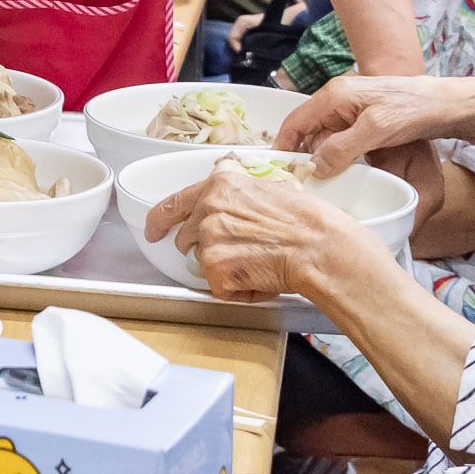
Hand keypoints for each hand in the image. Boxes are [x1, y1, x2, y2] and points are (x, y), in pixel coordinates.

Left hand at [143, 159, 350, 301]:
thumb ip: (239, 193)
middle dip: (208, 249)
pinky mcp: (216, 267)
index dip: (161, 219)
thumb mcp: (270, 186)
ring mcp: (209, 238)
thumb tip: (234, 204)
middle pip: (187, 237)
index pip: (175, 202)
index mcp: (221, 183)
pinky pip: (218, 287)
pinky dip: (238, 291)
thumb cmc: (307, 221)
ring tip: (260, 263)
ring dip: (227, 269)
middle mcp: (209, 207)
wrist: (319, 247)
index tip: (155, 229)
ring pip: (205, 263)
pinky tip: (261, 279)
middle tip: (240, 254)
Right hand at [274, 72, 474, 177]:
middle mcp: (338, 102)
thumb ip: (343, 148)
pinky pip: (343, 143)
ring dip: (325, 161)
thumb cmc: (412, 108)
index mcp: (334, 96)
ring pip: (326, 141)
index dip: (283, 145)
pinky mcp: (365, 123)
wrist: (446, 104)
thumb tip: (315, 168)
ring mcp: (352, 112)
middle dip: (306, 158)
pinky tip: (345, 175)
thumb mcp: (376, 130)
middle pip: (310, 134)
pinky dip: (340, 159)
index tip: (278, 170)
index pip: (295, 121)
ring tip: (323, 185)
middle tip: (304, 186)